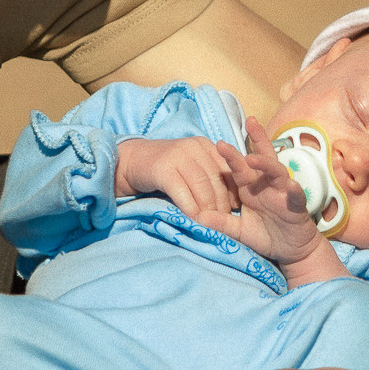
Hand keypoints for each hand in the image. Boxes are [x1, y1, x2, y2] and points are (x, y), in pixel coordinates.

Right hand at [114, 136, 234, 225]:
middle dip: (222, 202)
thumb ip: (210, 176)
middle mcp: (193, 147)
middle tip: (224, 220)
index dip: (234, 189)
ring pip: (201, 185)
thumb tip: (234, 201)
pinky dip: (190, 207)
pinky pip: (181, 190)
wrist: (132, 161)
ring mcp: (178, 156)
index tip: (236, 207)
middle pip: (215, 178)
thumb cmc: (166, 169)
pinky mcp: (163, 168)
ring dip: (207, 208)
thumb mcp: (192, 167)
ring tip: (210, 223)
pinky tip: (194, 219)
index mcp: (205, 146)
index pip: (227, 168)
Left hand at [214, 122, 333, 273]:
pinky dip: (294, 190)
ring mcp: (283, 195)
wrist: (291, 252)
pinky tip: (290, 185)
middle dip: (258, 139)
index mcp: (252, 189)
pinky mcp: (297, 208)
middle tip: (250, 121)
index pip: (241, 168)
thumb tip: (198, 217)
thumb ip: (221, 223)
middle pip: (263, 158)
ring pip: (278, 172)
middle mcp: (268, 187)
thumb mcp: (238, 230)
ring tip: (254, 157)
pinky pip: (297, 196)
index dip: (232, 155)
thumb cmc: (266, 235)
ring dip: (267, 164)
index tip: (218, 142)